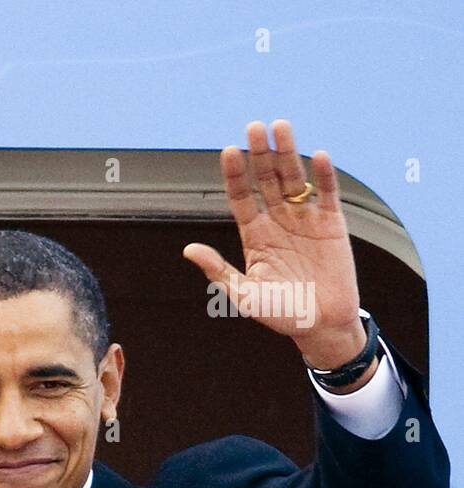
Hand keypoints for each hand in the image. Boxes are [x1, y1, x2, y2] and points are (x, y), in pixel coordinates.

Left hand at [183, 120, 364, 369]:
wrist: (320, 325)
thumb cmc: (280, 313)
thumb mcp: (243, 294)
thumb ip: (218, 270)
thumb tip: (189, 250)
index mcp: (255, 235)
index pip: (241, 197)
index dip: (234, 175)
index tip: (228, 152)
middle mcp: (278, 221)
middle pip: (266, 180)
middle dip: (260, 154)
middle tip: (254, 128)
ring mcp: (305, 219)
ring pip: (294, 179)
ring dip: (288, 154)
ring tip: (281, 128)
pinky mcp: (332, 224)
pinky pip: (327, 194)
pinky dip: (323, 176)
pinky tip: (317, 156)